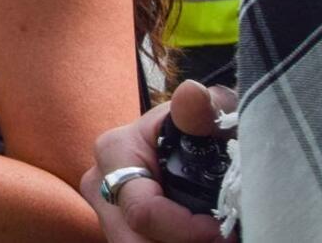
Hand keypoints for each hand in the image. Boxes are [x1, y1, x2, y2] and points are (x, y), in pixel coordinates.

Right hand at [79, 82, 230, 242]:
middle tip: (222, 236)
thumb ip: (200, 111)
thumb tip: (193, 94)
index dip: (187, 228)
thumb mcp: (200, 117)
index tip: (221, 227)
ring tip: (212, 233)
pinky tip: (197, 237)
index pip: (143, 211)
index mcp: (113, 152)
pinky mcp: (118, 229)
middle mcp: (100, 186)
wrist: (179, 142)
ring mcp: (105, 212)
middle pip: (137, 241)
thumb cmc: (189, 128)